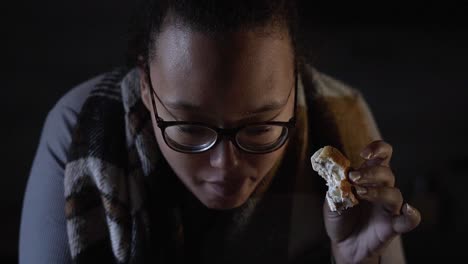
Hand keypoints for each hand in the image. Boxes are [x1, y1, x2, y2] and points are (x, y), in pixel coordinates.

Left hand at [323, 140, 420, 263]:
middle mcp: (382, 189)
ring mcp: (389, 207)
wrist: (343, 244)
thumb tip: (337, 171)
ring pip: (394, 193)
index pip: (382, 156)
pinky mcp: (393, 226)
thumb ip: (335, 185)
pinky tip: (408, 210)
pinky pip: (410, 220)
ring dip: (378, 191)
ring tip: (359, 193)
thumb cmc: (340, 217)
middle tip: (354, 178)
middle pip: (387, 173)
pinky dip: (412, 215)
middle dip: (370, 172)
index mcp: (368, 177)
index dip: (377, 149)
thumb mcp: (332, 199)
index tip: (364, 154)